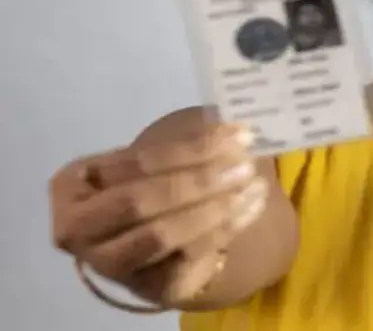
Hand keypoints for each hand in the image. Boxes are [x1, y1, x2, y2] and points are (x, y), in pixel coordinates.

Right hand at [49, 121, 267, 305]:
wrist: (152, 238)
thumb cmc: (147, 186)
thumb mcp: (151, 163)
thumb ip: (184, 148)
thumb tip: (234, 131)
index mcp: (71, 185)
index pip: (135, 163)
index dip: (190, 148)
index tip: (237, 134)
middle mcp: (78, 229)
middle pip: (141, 201)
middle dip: (199, 180)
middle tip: (245, 165)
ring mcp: (109, 264)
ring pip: (162, 234)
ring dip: (215, 207)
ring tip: (254, 185)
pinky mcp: (146, 287)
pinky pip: (188, 258)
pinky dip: (226, 228)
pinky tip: (252, 206)